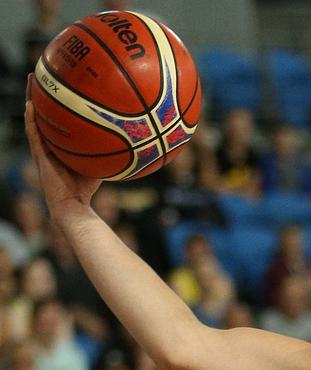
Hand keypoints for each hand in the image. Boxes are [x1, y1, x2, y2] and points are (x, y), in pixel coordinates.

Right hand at [24, 74, 101, 218]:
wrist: (73, 206)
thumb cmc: (86, 189)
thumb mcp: (100, 164)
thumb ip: (109, 151)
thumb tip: (130, 140)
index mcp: (60, 144)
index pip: (57, 118)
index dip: (57, 102)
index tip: (61, 82)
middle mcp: (49, 144)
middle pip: (44, 113)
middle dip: (42, 93)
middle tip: (43, 72)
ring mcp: (41, 149)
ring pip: (34, 119)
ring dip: (31, 99)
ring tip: (31, 79)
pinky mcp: (39, 157)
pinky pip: (32, 134)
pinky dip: (31, 120)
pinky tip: (30, 105)